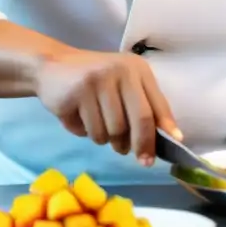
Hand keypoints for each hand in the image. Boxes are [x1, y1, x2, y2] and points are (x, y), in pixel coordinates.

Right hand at [35, 49, 181, 165]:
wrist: (52, 65)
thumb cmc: (94, 81)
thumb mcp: (123, 86)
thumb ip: (143, 107)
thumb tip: (170, 138)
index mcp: (137, 69)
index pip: (157, 104)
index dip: (165, 129)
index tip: (173, 148)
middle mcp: (121, 71)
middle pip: (140, 119)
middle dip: (142, 145)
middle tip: (142, 161)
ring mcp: (99, 80)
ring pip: (113, 130)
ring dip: (107, 140)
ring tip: (98, 127)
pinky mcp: (78, 92)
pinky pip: (91, 131)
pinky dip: (87, 133)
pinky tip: (80, 118)